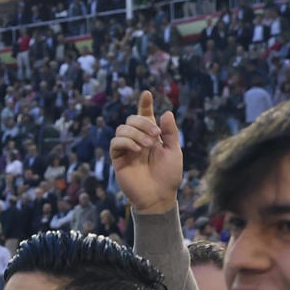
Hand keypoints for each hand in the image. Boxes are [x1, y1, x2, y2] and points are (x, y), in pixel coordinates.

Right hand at [109, 89, 183, 214]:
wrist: (159, 196)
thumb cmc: (168, 176)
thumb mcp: (174, 152)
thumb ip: (170, 133)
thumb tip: (166, 112)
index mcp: (151, 136)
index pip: (145, 116)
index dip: (144, 104)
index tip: (147, 93)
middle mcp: (137, 140)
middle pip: (131, 119)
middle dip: (143, 123)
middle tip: (156, 135)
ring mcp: (127, 149)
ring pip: (122, 129)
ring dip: (136, 133)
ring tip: (148, 146)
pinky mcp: (118, 159)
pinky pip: (115, 143)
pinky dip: (126, 142)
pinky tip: (138, 150)